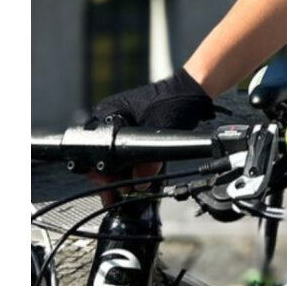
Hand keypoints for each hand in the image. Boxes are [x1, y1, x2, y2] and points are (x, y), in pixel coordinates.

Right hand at [87, 68, 214, 204]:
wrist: (192, 91)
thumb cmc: (174, 101)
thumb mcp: (160, 133)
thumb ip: (149, 161)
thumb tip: (139, 183)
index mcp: (109, 112)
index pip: (94, 148)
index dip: (102, 172)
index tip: (110, 185)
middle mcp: (110, 117)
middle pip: (102, 156)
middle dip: (111, 178)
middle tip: (118, 194)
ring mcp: (122, 123)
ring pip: (114, 157)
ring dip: (121, 175)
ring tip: (130, 190)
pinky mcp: (134, 129)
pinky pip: (126, 152)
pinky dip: (131, 167)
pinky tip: (138, 178)